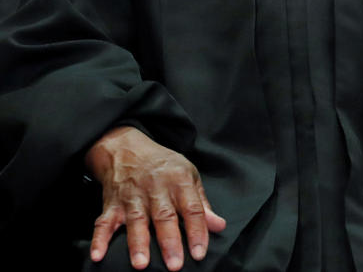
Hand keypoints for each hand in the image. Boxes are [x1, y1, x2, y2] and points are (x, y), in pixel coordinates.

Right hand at [84, 126, 226, 269]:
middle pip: (164, 217)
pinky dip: (99, 239)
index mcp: (179, 182)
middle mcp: (156, 189)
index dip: (197, 231)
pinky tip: (97, 255)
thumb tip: (218, 226)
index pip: (192, 209)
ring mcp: (132, 197)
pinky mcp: (112, 204)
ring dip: (137, 243)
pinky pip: (104, 223)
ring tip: (141, 264)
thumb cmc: (163, 165)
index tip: (199, 252)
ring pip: (136, 221)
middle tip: (174, 265)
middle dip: (169, 242)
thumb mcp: (189, 175)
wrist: (126, 148)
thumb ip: (202, 203)